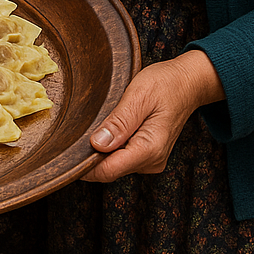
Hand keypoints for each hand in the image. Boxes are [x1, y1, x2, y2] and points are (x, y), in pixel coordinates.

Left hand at [83, 50, 224, 181]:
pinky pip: (121, 157)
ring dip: (99, 150)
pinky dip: (109, 147)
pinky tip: (105, 129)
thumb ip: (119, 122)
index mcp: (149, 149)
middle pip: (108, 169)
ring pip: (113, 164)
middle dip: (89, 156)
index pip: (108, 170)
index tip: (66, 151)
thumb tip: (97, 144)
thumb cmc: (165, 84)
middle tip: (74, 132)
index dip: (84, 165)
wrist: (187, 83)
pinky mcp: (147, 154)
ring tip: (92, 125)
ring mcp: (150, 160)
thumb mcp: (139, 96)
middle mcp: (151, 161)